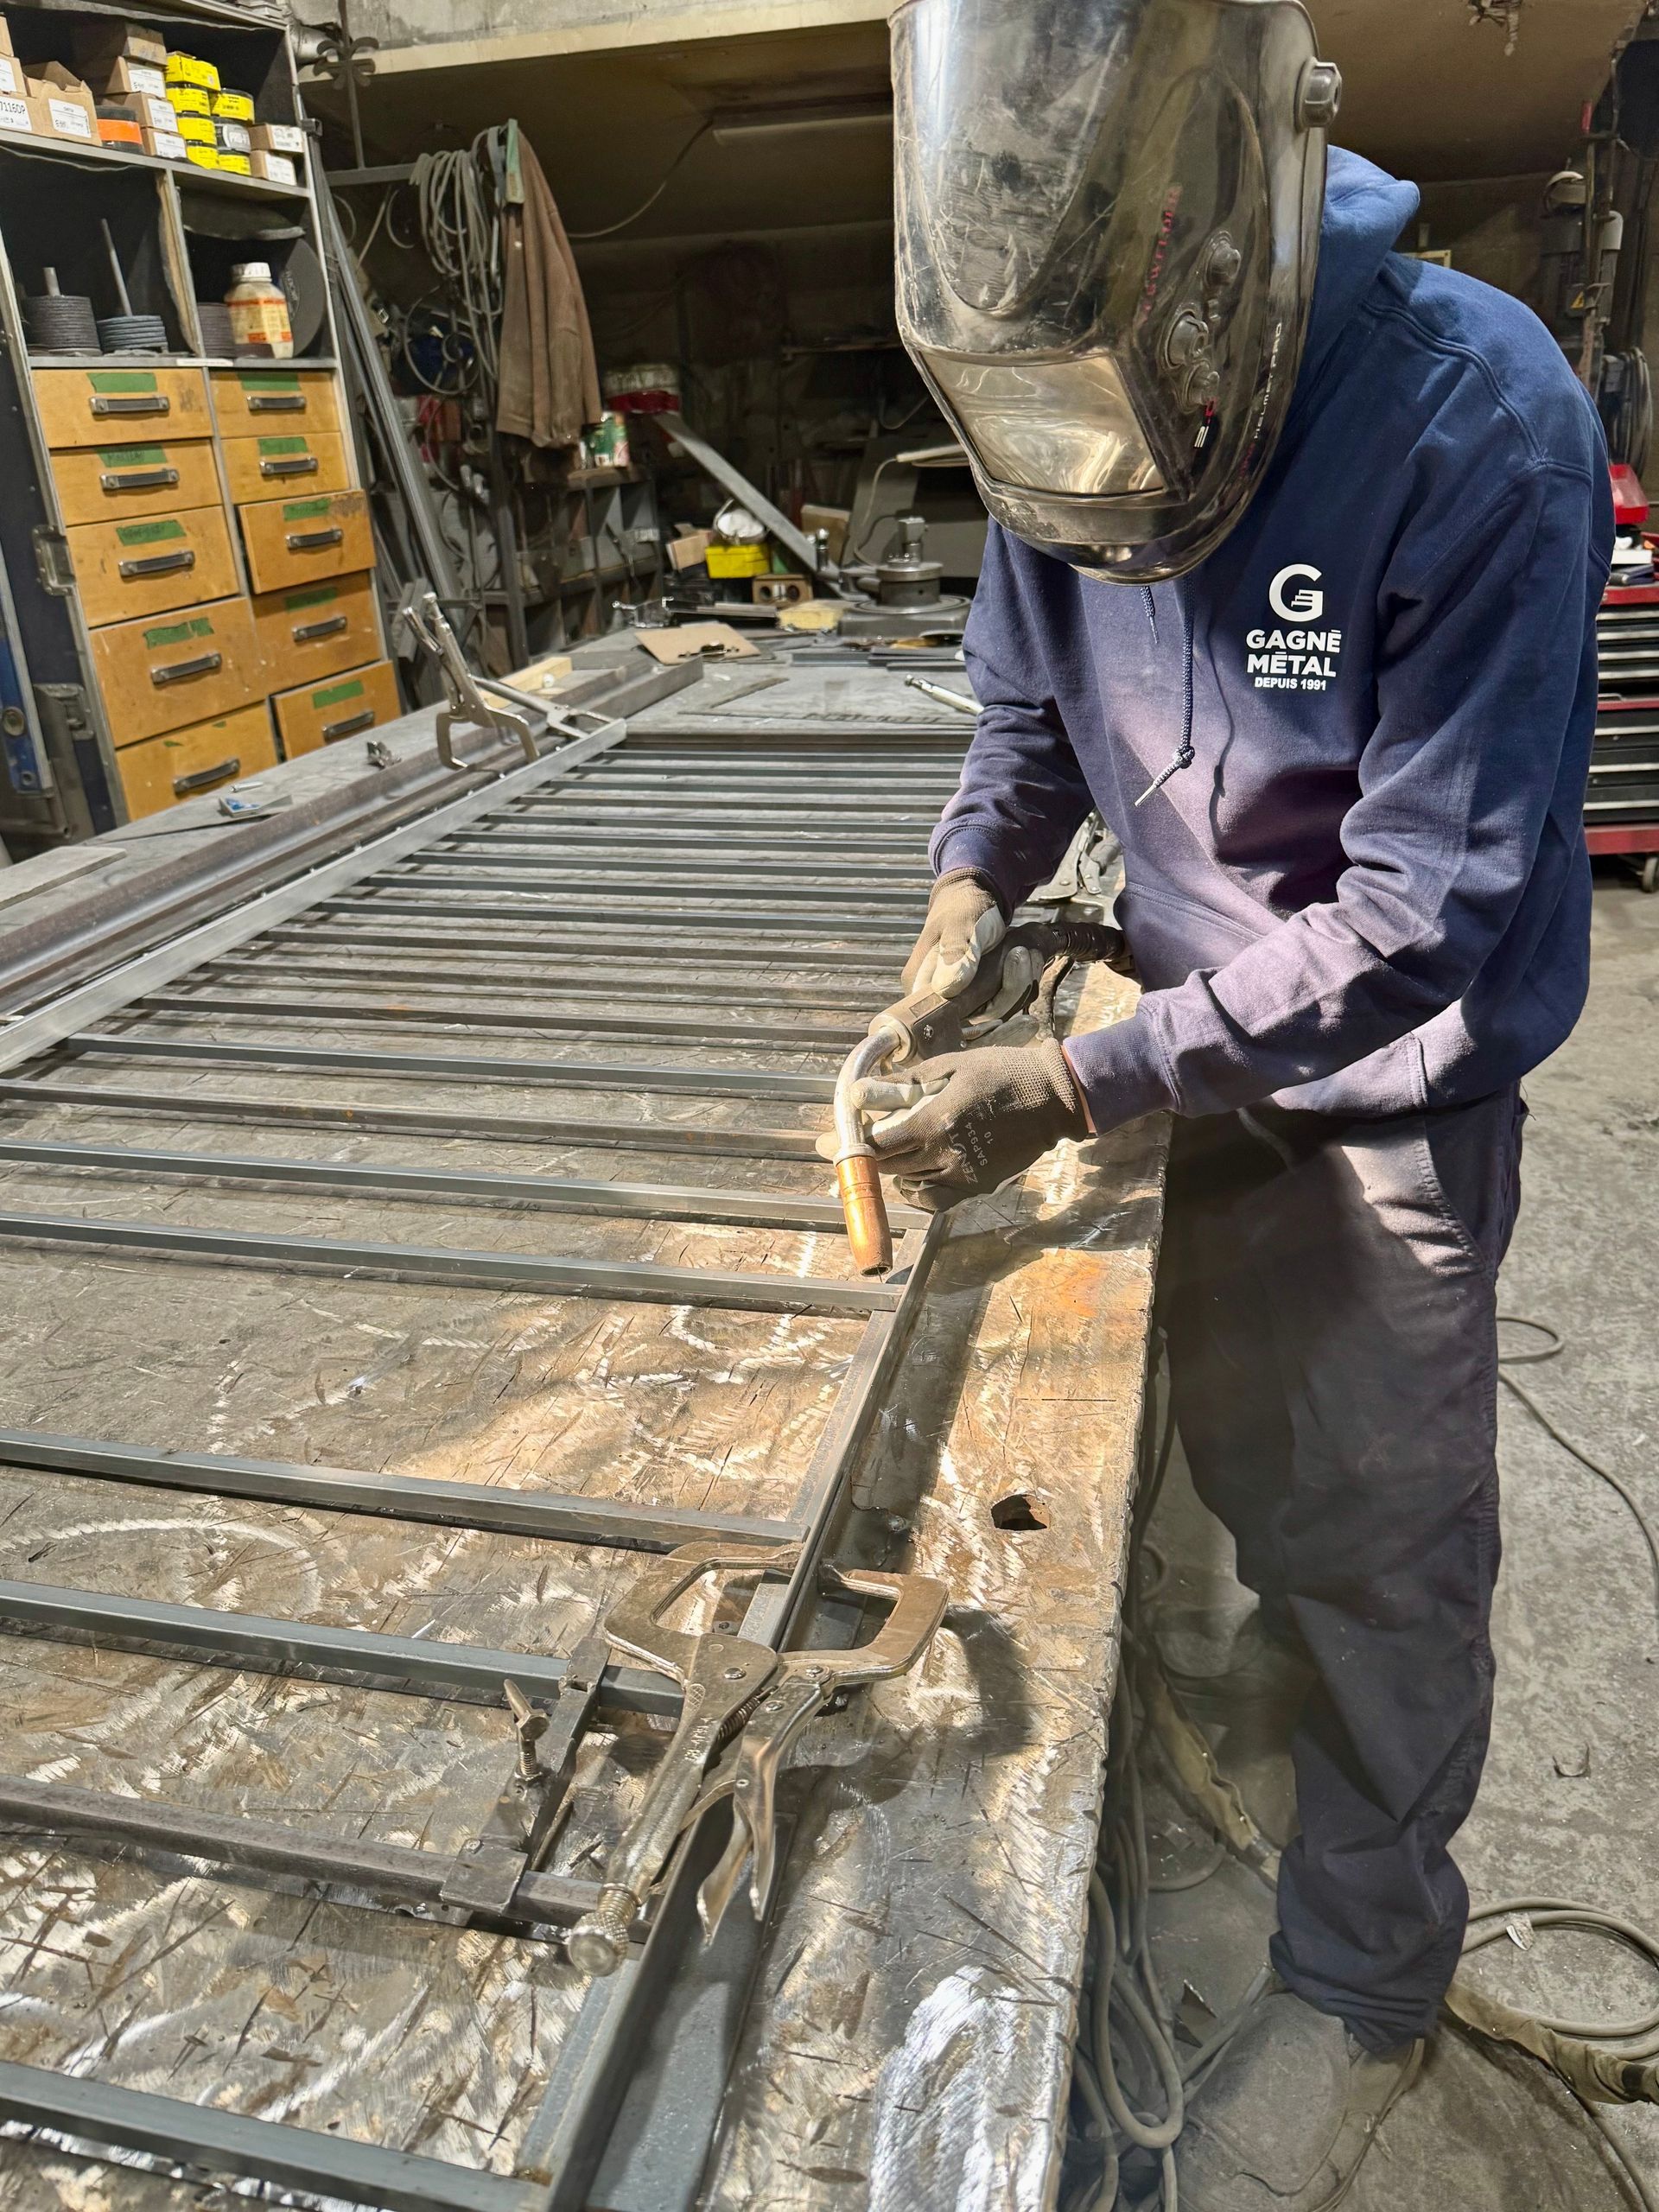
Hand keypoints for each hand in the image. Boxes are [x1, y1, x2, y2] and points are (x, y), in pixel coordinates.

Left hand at [818, 1039, 1086, 1211]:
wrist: (1052, 1098)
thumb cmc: (1000, 1072)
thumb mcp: (949, 1067)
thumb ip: (903, 1086)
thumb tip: (859, 1094)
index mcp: (936, 1122)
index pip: (879, 1144)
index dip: (850, 1146)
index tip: (829, 1144)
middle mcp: (946, 1154)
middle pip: (889, 1167)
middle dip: (862, 1162)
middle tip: (841, 1157)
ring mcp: (962, 1175)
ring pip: (908, 1184)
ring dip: (889, 1173)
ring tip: (878, 1160)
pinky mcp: (976, 1186)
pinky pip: (933, 1199)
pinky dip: (915, 1190)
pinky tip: (910, 1175)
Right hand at [896, 870, 1038, 1037]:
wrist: (975, 898)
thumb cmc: (961, 907)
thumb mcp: (960, 923)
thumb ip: (956, 953)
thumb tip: (950, 987)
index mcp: (921, 986)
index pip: (944, 1026)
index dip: (978, 1030)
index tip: (1008, 1012)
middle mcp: (939, 1000)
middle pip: (977, 1025)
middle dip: (1008, 994)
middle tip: (1024, 956)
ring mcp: (962, 1001)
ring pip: (996, 1014)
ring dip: (1019, 985)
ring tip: (1027, 952)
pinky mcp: (982, 998)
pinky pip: (1005, 1004)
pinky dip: (1022, 984)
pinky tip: (1029, 960)